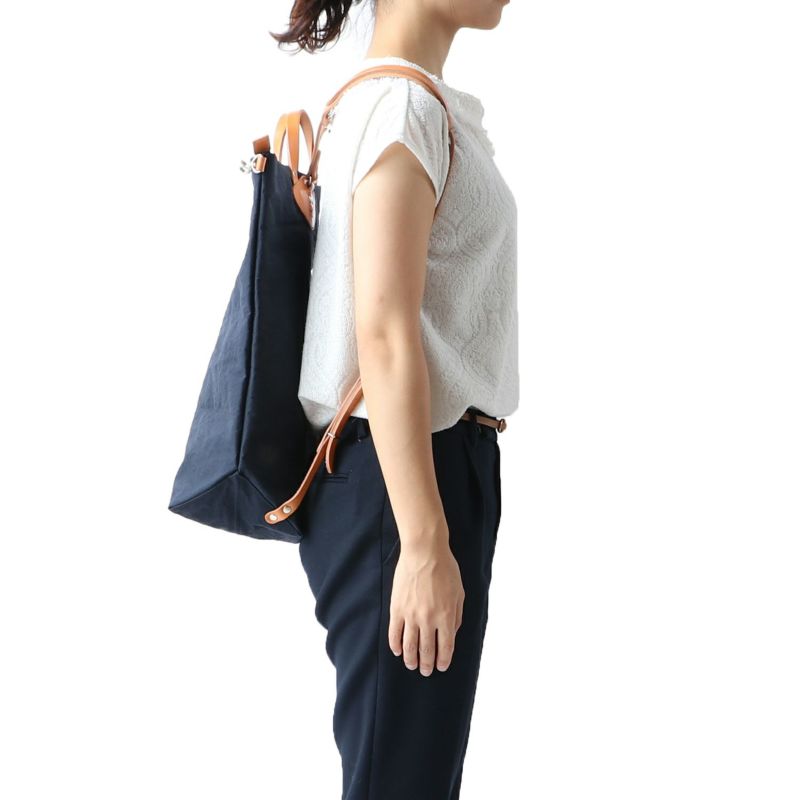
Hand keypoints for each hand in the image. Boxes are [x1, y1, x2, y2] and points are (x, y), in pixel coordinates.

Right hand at [387, 527, 464, 675]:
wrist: (424, 552)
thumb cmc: (445, 569)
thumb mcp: (459, 593)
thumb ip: (457, 615)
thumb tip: (452, 633)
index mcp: (446, 616)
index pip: (445, 647)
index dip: (443, 660)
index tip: (441, 667)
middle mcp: (428, 619)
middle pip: (427, 650)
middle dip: (427, 664)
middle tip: (426, 671)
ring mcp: (411, 615)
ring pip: (409, 646)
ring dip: (410, 659)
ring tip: (412, 665)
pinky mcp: (397, 608)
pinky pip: (394, 632)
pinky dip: (395, 645)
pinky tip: (397, 651)